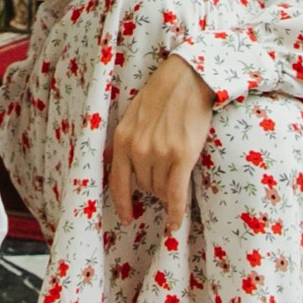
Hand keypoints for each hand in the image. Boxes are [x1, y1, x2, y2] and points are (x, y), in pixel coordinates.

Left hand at [106, 52, 212, 229]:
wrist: (186, 79)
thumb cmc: (160, 95)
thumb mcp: (132, 116)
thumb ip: (126, 140)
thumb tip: (116, 165)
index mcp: (122, 139)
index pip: (117, 182)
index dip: (122, 204)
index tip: (126, 217)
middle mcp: (139, 149)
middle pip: (145, 187)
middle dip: (154, 187)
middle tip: (166, 175)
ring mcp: (160, 154)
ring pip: (161, 190)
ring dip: (168, 191)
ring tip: (177, 175)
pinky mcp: (182, 157)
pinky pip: (176, 195)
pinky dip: (176, 212)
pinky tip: (175, 223)